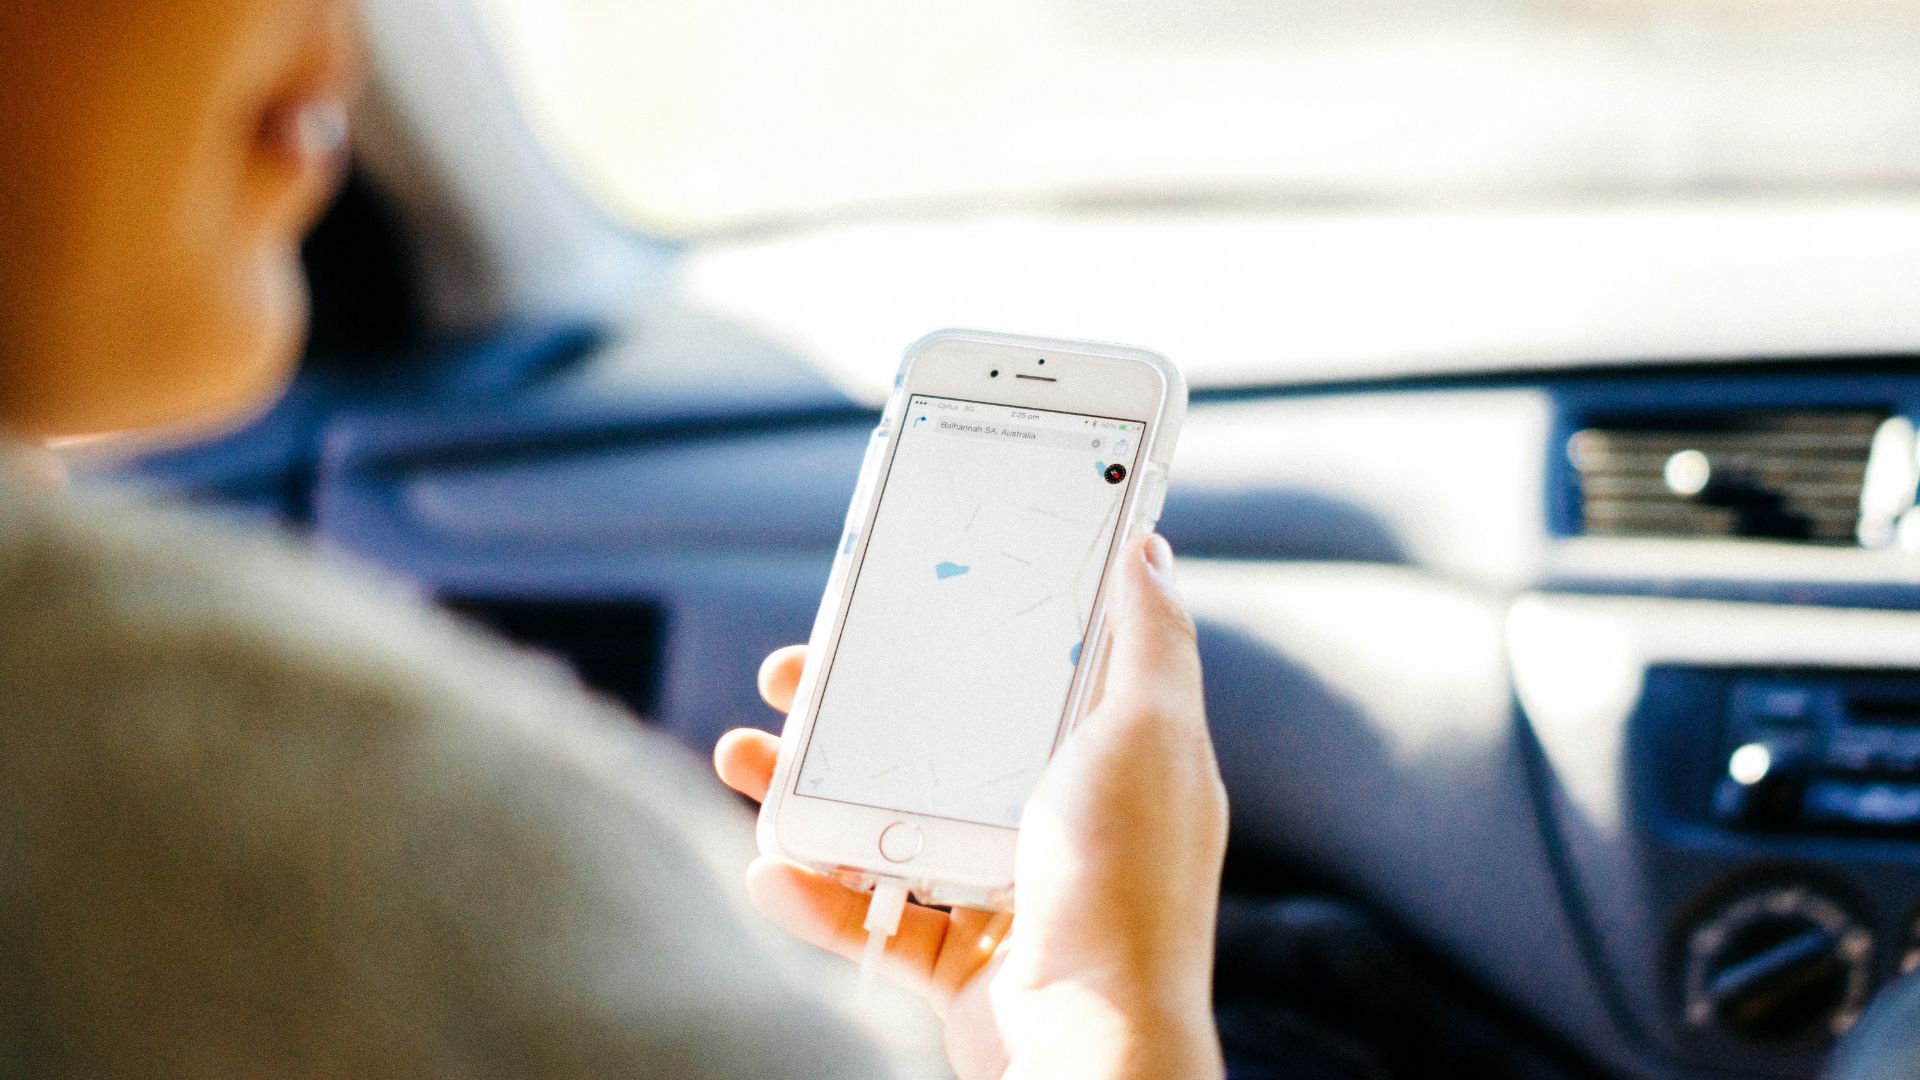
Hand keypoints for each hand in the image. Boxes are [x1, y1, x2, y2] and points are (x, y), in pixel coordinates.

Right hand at [714, 535, 1227, 1079]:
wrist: (1094, 1045)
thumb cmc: (1127, 883)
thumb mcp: (1150, 735)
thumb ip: (1149, 642)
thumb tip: (1148, 552)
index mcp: (1101, 762)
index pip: (1018, 676)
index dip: (952, 634)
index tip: (883, 601)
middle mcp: (1055, 824)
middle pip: (936, 746)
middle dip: (849, 710)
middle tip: (786, 679)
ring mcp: (1007, 898)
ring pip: (890, 828)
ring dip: (806, 794)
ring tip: (740, 759)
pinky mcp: (963, 967)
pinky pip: (873, 924)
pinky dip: (816, 899)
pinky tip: (766, 867)